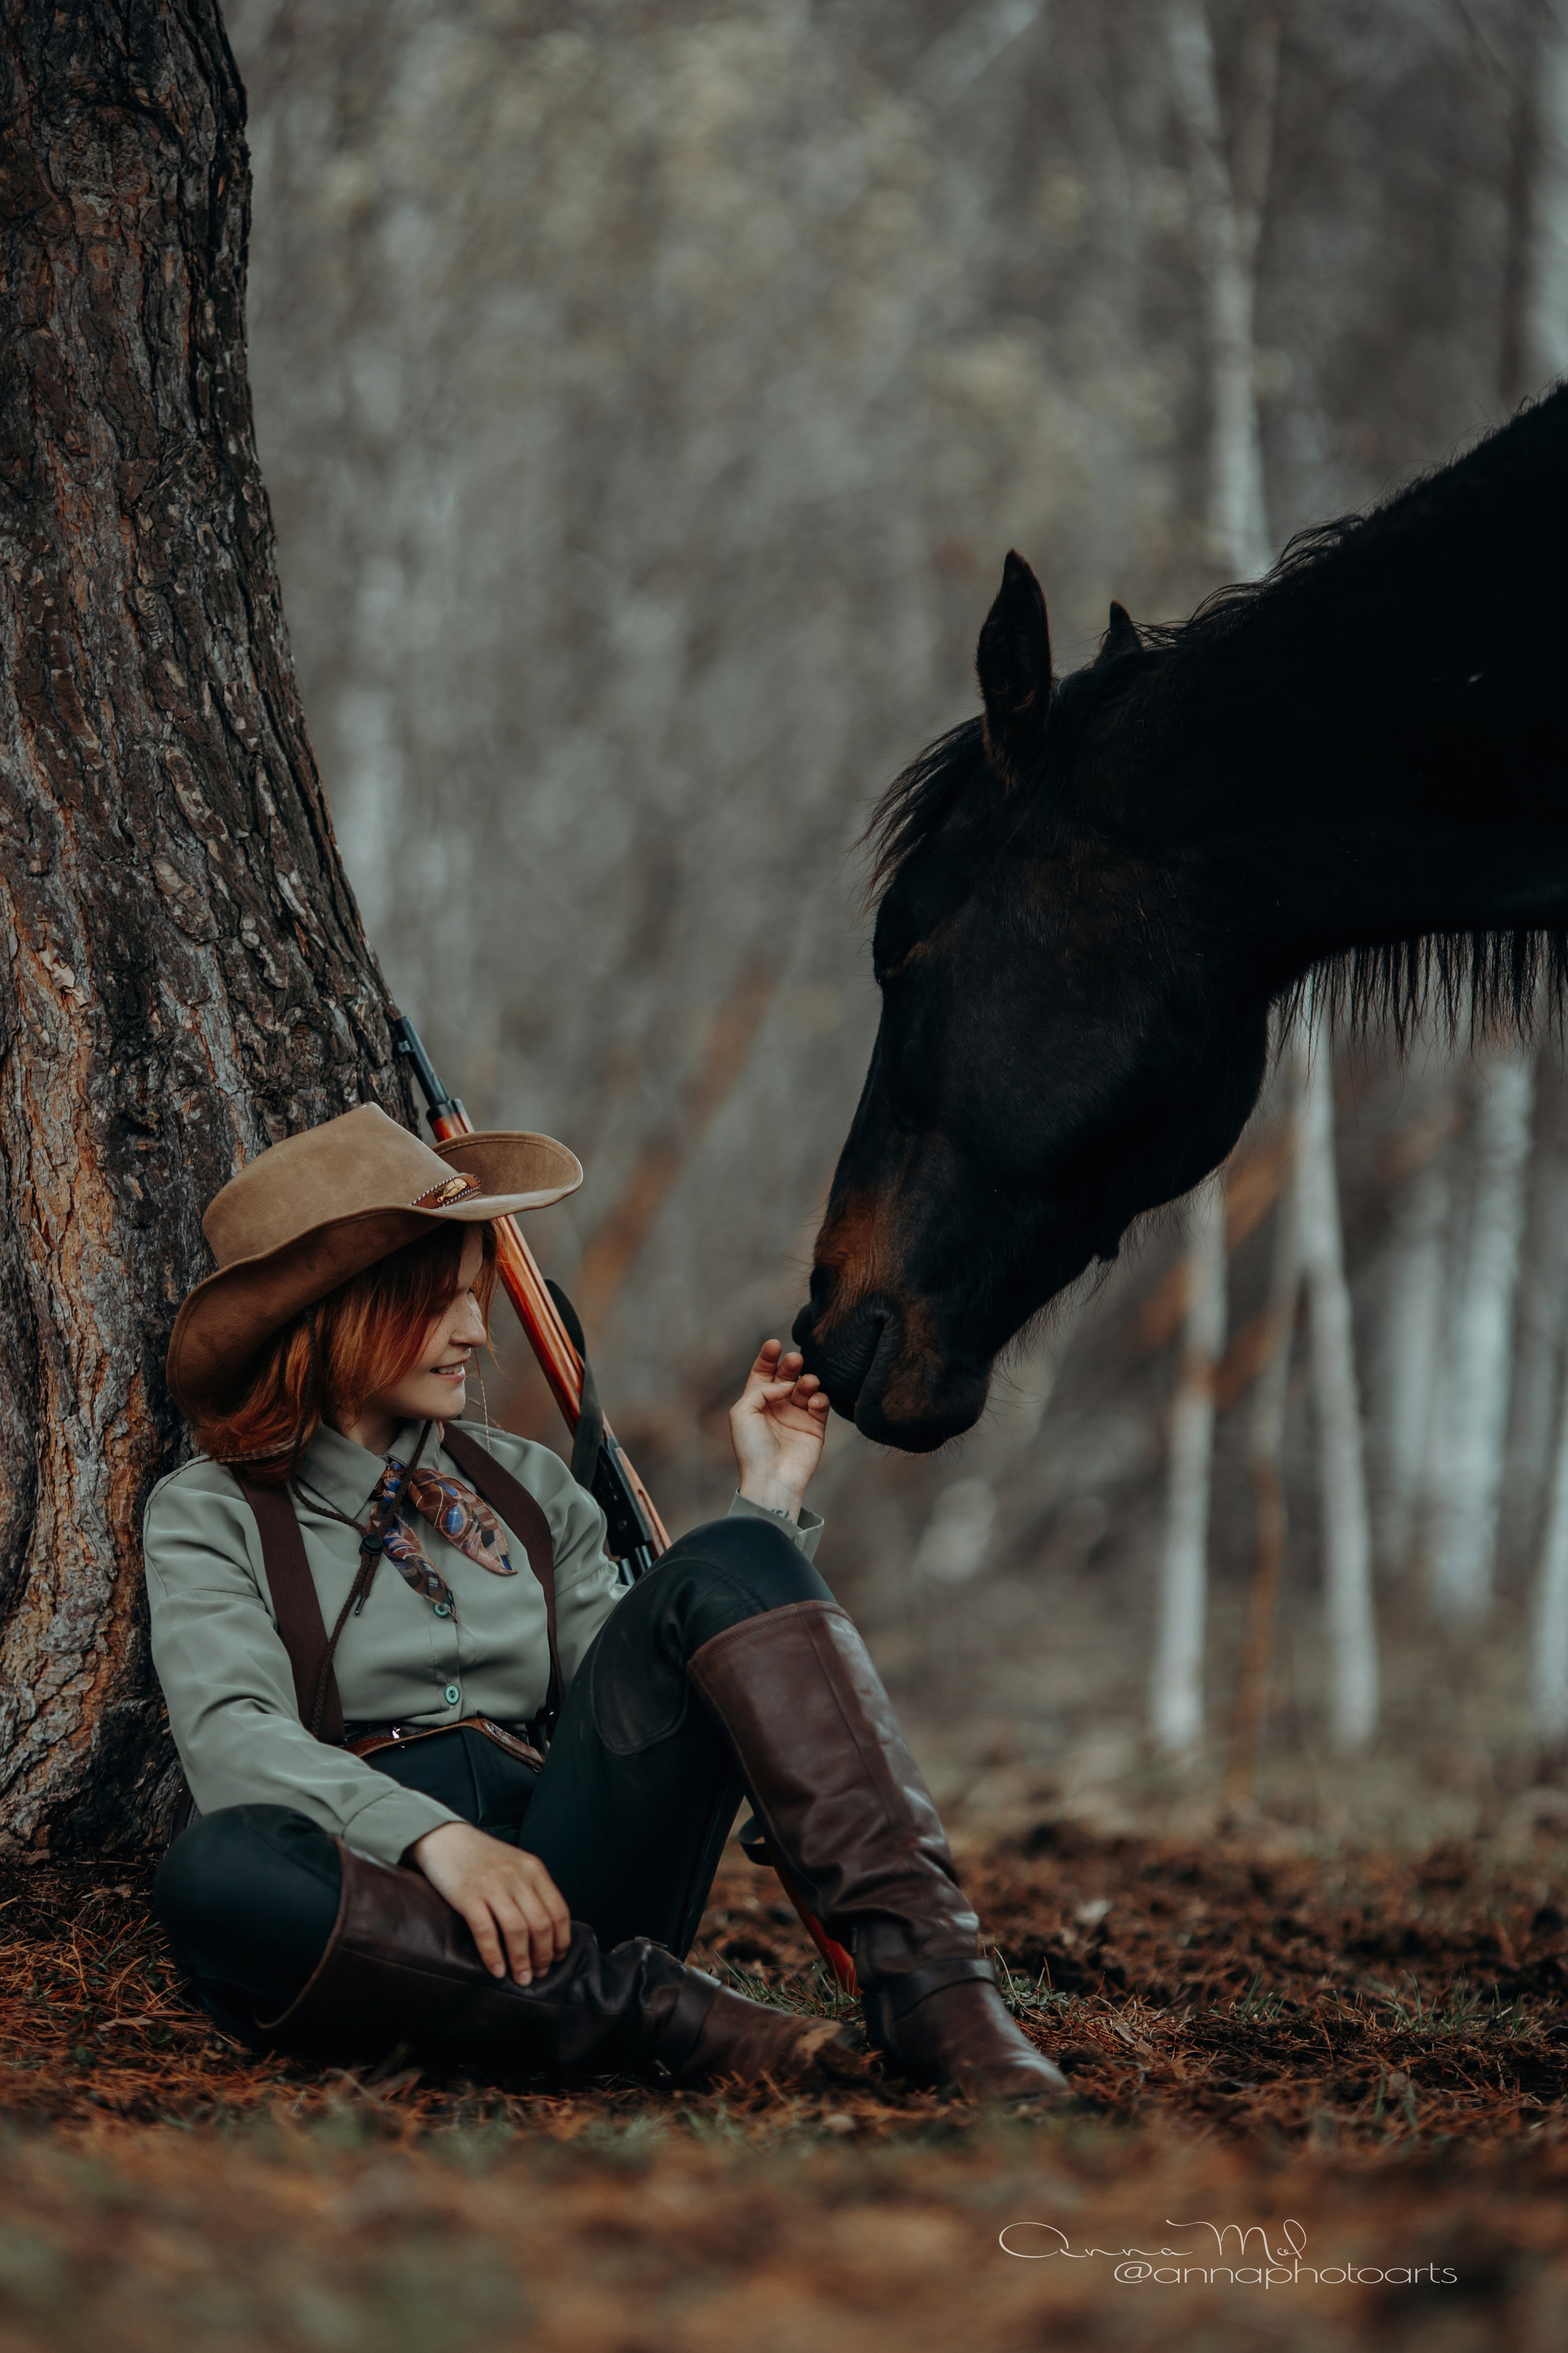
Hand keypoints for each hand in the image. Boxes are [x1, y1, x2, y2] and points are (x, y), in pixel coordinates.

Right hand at [409, 1820, 570, 1982]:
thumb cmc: (483, 1858)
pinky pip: (486, 1931)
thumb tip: (546, 1931)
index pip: (559, 1911)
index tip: (557, 1958)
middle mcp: (518, 1877)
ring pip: (518, 1931)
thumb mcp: (516, 1866)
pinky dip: (493, 1955)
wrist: (446, 1839)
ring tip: (521, 1979)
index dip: (561, 1940)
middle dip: (543, 1956)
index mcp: (534, 1870)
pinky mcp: (468, 1896)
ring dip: (522, 1961)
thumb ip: (532, 1890)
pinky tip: (496, 1971)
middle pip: (541, 1925)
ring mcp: (493, 1886)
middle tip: (538, 1974)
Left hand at [728, 1339, 829, 1520]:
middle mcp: (777, 1406)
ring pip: (806, 1387)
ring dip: (807, 1380)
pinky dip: (819, 1398)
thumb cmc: (751, 1448)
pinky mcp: (815, 1426)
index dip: (768, 1357)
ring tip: (807, 1383)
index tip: (775, 1344)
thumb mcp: (742, 1412)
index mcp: (756, 1402)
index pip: (763, 1373)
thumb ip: (761, 1389)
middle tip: (795, 1358)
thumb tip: (787, 1384)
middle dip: (791, 1364)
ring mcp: (797, 1416)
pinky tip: (813, 1402)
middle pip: (786, 1376)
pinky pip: (821, 1403)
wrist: (772, 1479)